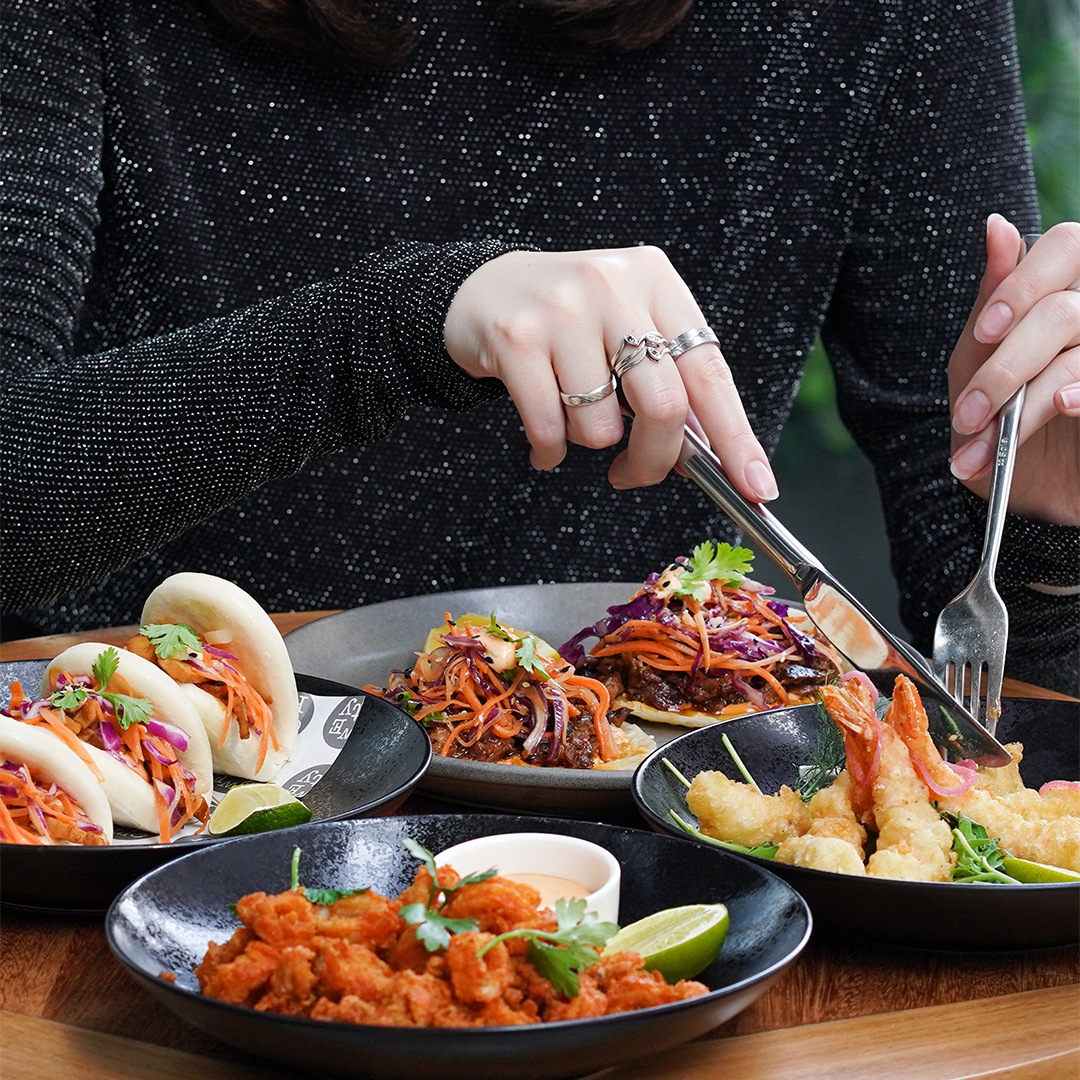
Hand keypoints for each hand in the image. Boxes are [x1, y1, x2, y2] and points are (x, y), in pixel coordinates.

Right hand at [444, 247, 778, 499]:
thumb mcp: (628, 331)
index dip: (736, 437)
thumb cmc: (569, 326)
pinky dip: (549, 452)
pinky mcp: (517, 337)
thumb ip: (668, 381)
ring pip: (602, 425)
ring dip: (588, 443)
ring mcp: (563, 309)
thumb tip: (709, 457)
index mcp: (656, 281)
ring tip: (570, 418)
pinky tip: (544, 444)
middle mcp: (614, 286)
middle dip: (654, 460)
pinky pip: (548, 428)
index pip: (710, 372)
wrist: (482, 292)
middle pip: (663, 404)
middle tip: (634, 475)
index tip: (757, 486)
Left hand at [948, 216, 1079, 524]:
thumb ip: (991, 298)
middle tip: (967, 415)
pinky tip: (1060, 407)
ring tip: (983, 445)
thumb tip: (997, 225)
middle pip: (1064, 310)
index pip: (1068, 244)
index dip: (1024, 284)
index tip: (985, 332)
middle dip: (1005, 368)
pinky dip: (1079, 391)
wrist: (1028, 499)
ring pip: (1078, 346)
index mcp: (1066, 290)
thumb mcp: (976, 362)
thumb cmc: (998, 420)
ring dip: (1022, 402)